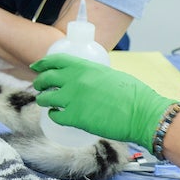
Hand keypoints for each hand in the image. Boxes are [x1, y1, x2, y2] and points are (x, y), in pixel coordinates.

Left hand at [31, 53, 177, 150]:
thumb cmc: (134, 95)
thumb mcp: (110, 75)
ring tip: (47, 102)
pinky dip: (53, 115)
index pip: (55, 61)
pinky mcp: (75, 118)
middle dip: (40, 83)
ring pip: (45, 98)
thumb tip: (84, 79)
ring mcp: (72, 99)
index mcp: (84, 67)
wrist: (143, 114)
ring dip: (43, 100)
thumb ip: (93, 75)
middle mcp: (75, 80)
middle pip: (46, 78)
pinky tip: (56, 115)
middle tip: (40, 87)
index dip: (42, 64)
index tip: (36, 67)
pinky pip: (55, 116)